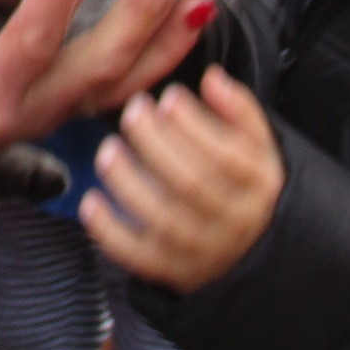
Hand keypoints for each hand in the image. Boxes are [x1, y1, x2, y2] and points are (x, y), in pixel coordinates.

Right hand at [0, 0, 208, 203]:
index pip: (35, 39)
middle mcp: (35, 111)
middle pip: (103, 65)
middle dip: (144, 12)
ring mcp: (58, 115)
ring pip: (127, 83)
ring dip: (168, 39)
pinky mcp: (67, 111)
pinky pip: (127, 90)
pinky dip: (164, 60)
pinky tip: (190, 27)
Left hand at [82, 65, 282, 293]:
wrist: (256, 251)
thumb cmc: (245, 184)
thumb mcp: (257, 144)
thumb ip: (239, 108)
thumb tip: (212, 78)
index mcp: (258, 185)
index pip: (228, 157)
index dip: (195, 126)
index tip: (167, 97)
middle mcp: (233, 221)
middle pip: (191, 184)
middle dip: (155, 144)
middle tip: (132, 112)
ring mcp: (203, 251)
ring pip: (164, 219)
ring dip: (129, 182)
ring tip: (107, 150)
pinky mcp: (174, 271)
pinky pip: (139, 257)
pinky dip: (110, 231)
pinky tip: (90, 201)